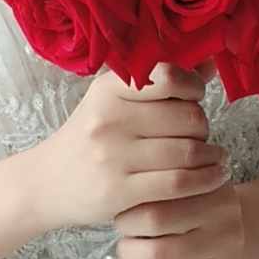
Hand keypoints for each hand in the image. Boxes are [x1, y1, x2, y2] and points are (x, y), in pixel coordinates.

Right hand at [37, 62, 227, 232]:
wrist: (45, 182)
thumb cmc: (89, 139)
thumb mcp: (113, 102)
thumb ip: (160, 84)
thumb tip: (209, 66)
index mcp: (109, 90)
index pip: (169, 77)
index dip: (193, 87)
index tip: (194, 98)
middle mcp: (109, 119)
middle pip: (188, 117)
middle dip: (203, 127)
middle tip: (199, 136)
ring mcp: (112, 157)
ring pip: (188, 152)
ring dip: (210, 156)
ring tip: (213, 157)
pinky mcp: (119, 192)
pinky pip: (178, 183)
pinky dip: (206, 180)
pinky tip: (213, 177)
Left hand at [114, 179, 245, 258]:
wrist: (245, 228)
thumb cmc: (201, 205)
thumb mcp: (188, 184)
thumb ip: (161, 186)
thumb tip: (119, 200)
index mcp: (210, 183)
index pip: (162, 188)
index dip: (132, 199)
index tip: (123, 205)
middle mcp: (223, 213)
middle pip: (156, 220)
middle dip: (127, 227)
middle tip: (122, 228)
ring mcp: (226, 247)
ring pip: (160, 256)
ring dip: (130, 255)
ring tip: (126, 250)